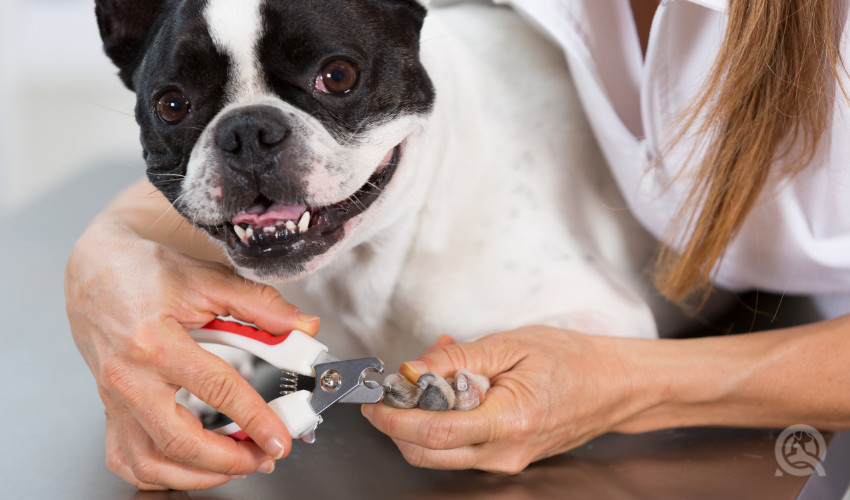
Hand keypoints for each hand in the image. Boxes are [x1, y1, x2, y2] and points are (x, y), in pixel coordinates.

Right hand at [65, 216, 319, 489]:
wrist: (96, 272)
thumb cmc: (146, 273)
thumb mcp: (208, 279)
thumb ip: (260, 304)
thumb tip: (302, 326)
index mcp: (155, 341)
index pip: (216, 389)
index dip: (255, 418)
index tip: (280, 438)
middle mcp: (129, 377)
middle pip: (179, 441)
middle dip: (229, 460)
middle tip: (264, 457)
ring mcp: (114, 399)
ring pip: (150, 462)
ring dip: (197, 476)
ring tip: (236, 466)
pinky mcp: (109, 409)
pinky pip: (124, 459)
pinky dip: (158, 475)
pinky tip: (189, 469)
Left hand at [362, 326, 651, 473]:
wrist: (614, 385)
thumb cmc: (572, 360)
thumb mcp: (510, 344)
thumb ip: (458, 358)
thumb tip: (413, 369)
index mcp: (509, 420)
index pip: (435, 432)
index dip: (395, 419)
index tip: (375, 401)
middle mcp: (506, 452)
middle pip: (428, 454)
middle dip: (397, 426)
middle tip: (389, 393)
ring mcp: (508, 461)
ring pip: (441, 456)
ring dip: (420, 422)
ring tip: (429, 379)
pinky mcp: (508, 460)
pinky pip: (463, 449)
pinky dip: (445, 423)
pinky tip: (453, 391)